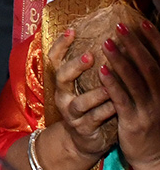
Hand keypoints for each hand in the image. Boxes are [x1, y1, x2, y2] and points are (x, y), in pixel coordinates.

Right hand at [50, 29, 116, 158]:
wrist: (82, 139)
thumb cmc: (86, 104)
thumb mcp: (81, 84)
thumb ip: (87, 66)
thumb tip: (104, 38)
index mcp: (61, 80)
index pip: (54, 58)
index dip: (61, 44)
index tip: (72, 30)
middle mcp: (62, 95)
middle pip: (62, 77)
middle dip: (75, 66)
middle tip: (89, 55)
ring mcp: (71, 113)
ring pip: (80, 103)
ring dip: (95, 94)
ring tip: (108, 86)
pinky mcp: (83, 129)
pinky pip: (94, 120)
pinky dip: (105, 111)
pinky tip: (116, 105)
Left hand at [100, 20, 159, 169]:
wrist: (154, 155)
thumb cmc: (152, 118)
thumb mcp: (156, 95)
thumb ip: (150, 74)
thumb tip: (139, 46)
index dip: (154, 41)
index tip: (142, 22)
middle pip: (150, 67)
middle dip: (135, 45)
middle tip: (119, 26)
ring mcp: (150, 110)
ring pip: (136, 82)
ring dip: (121, 61)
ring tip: (106, 43)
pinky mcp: (134, 122)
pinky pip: (123, 101)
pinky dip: (113, 85)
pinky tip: (101, 71)